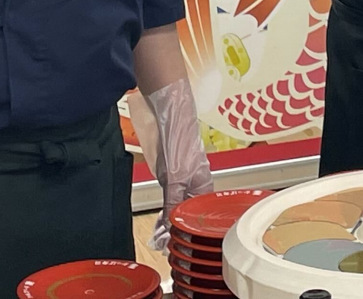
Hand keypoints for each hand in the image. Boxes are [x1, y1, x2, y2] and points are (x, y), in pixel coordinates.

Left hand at [144, 78, 214, 252]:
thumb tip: (171, 224)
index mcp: (204, 185)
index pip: (198, 215)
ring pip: (177, 206)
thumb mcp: (175, 178)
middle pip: (188, 212)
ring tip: (158, 237)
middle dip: (176, 228)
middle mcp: (196, 184)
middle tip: (162, 243)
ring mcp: (183, 180)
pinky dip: (164, 210)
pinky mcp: (172, 175)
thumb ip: (173, 201)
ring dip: (168, 221)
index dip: (187, 229)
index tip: (174, 243)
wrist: (171, 118)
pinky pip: (170, 198)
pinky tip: (158, 220)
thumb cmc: (180, 142)